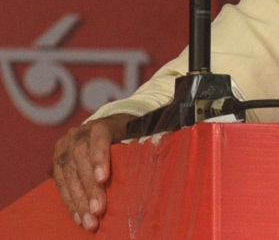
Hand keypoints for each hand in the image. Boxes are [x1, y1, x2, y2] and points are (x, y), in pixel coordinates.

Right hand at [52, 113, 131, 231]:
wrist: (104, 128)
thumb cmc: (125, 136)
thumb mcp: (134, 136)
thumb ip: (138, 147)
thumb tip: (153, 165)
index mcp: (101, 125)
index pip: (99, 138)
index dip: (99, 157)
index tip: (103, 178)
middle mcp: (79, 134)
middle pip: (80, 159)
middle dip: (89, 188)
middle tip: (98, 210)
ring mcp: (64, 146)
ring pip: (67, 174)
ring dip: (78, 200)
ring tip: (89, 220)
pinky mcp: (57, 161)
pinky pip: (60, 183)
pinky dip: (70, 201)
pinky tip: (79, 216)